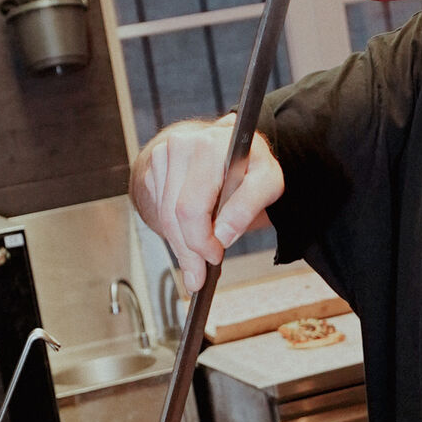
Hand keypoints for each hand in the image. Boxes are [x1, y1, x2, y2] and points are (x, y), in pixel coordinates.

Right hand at [132, 117, 283, 292]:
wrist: (232, 146)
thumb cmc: (250, 164)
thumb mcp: (268, 182)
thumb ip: (248, 207)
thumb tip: (222, 236)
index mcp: (209, 147)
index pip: (192, 207)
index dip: (201, 240)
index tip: (214, 257)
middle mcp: (181, 145)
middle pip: (174, 216)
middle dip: (188, 252)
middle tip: (199, 276)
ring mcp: (162, 156)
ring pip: (163, 217)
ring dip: (180, 245)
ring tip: (197, 260)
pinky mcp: (153, 168)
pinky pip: (158, 211)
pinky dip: (174, 230)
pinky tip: (190, 235)